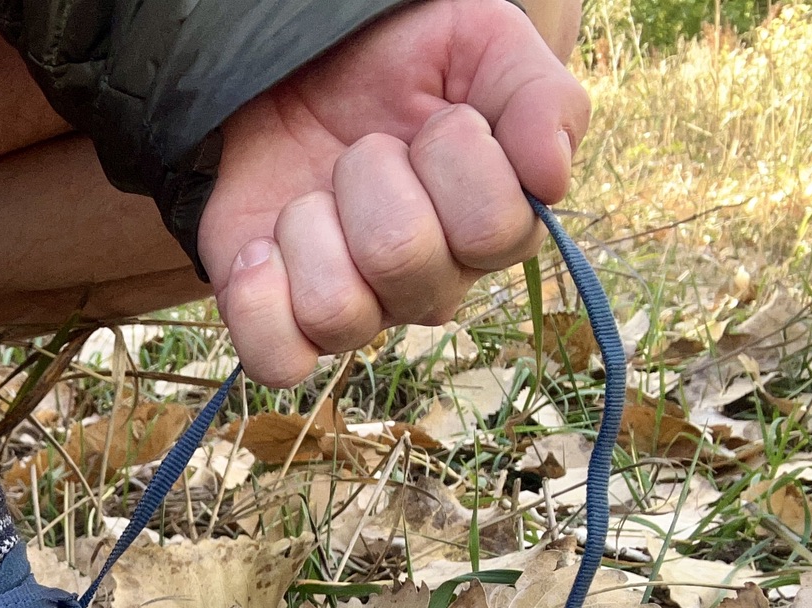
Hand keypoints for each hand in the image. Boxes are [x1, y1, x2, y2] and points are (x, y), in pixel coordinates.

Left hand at [200, 0, 590, 386]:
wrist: (300, 64)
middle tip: (364, 149)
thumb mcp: (484, 45)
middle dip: (369, 174)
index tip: (438, 120)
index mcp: (492, 231)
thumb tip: (551, 177)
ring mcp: (357, 311)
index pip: (494, 228)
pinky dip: (260, 303)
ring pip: (336, 310)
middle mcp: (430, 286)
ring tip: (316, 194)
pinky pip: (278, 359)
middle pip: (403, 259)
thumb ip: (539, 98)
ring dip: (309, 225)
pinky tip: (262, 250)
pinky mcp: (281, 322)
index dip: (456, 155)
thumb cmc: (402, 64)